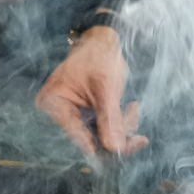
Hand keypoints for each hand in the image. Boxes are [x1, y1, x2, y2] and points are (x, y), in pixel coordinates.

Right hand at [35, 26, 148, 154]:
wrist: (102, 42)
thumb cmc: (98, 56)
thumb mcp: (106, 88)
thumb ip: (110, 121)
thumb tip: (116, 151)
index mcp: (53, 104)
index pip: (79, 138)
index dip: (104, 148)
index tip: (131, 145)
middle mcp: (59, 114)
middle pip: (89, 142)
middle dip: (116, 138)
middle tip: (139, 136)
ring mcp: (73, 116)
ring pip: (100, 138)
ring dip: (121, 130)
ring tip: (132, 110)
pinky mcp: (85, 117)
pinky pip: (103, 130)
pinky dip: (119, 125)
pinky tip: (130, 110)